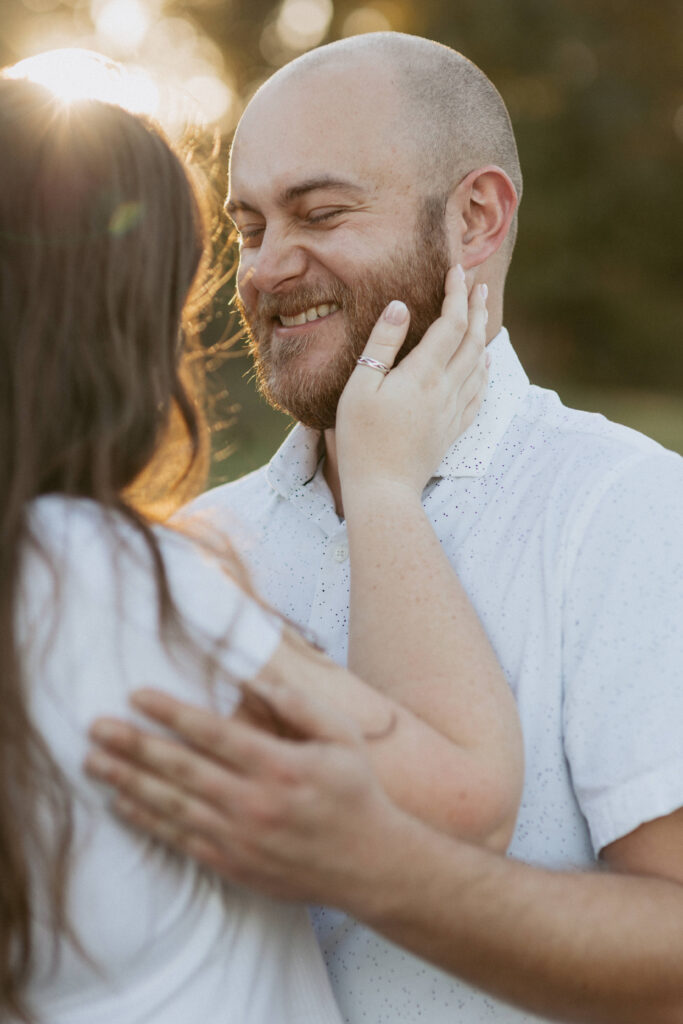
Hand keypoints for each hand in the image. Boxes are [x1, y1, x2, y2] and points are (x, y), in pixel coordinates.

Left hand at [84, 681, 408, 906]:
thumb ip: (298, 705)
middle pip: (180, 769)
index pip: (213, 733)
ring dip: (128, 782)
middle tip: (95, 727)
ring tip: (94, 763)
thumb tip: (254, 678)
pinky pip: (180, 839)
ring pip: (171, 805)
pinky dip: (148, 820)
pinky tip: (123, 804)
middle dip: (133, 745)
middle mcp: (253, 803)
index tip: (137, 695)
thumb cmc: (356, 792)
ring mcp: (239, 838)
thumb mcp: (342, 737)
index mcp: (280, 766)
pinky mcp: (233, 864)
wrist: (369, 866)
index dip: (171, 712)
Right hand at [336, 265, 488, 498]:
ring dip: (483, 335)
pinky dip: (485, 371)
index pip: (450, 323)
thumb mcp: (360, 386)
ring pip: (480, 365)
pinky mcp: (453, 429)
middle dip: (476, 309)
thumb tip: (401, 306)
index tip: (457, 270)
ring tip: (482, 316)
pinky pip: (479, 393)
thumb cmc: (361, 438)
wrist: (383, 488)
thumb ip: (382, 344)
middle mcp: (446, 389)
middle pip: (472, 340)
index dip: (456, 294)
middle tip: (477, 285)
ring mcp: (453, 411)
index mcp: (423, 374)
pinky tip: (485, 364)